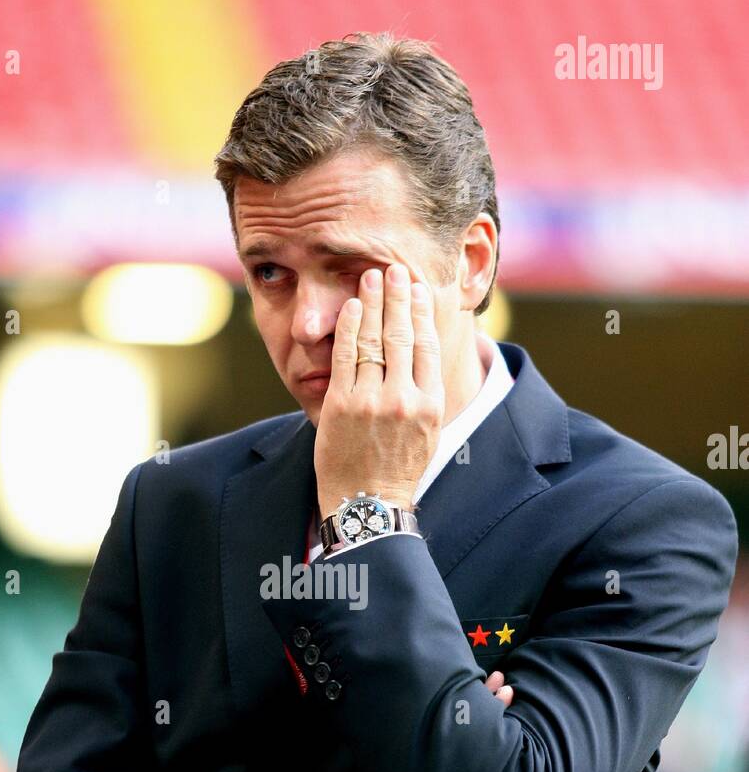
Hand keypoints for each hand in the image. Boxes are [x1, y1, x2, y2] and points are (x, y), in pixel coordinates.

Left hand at [314, 263, 443, 520]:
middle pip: (401, 334)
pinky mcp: (341, 405)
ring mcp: (371, 401)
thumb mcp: (426, 431)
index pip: (426, 345)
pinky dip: (349, 327)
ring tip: (370, 277)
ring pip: (373, 340)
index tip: (417, 288)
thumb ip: (426, 392)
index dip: (420, 312)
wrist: (368, 503)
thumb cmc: (397, 468)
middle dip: (396, 296)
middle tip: (393, 269)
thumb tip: (424, 351)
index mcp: (430, 405)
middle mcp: (404, 399)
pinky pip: (345, 356)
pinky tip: (351, 307)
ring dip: (372, 302)